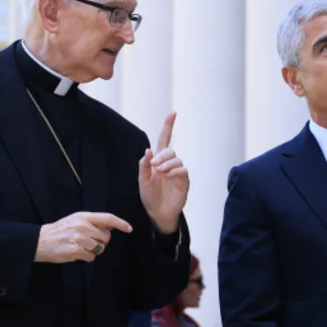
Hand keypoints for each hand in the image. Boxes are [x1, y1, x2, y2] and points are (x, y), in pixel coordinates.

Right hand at [35, 212, 131, 262]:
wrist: (40, 241)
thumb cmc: (59, 231)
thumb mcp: (75, 220)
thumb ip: (93, 222)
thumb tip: (111, 226)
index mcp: (83, 216)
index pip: (107, 218)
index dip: (120, 223)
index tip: (129, 229)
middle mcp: (82, 226)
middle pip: (106, 237)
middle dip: (101, 242)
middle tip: (88, 241)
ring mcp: (79, 239)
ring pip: (100, 248)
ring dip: (93, 251)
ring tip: (80, 247)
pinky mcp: (75, 251)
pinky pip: (91, 257)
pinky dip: (86, 257)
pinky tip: (76, 253)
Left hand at [138, 112, 189, 234]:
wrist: (157, 213)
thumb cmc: (149, 196)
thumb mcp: (142, 179)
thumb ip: (144, 165)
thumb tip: (148, 150)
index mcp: (158, 160)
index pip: (165, 140)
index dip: (168, 126)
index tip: (173, 113)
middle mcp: (169, 164)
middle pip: (170, 150)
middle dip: (162, 156)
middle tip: (154, 166)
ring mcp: (177, 172)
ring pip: (176, 159)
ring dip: (167, 164)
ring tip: (159, 173)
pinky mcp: (184, 181)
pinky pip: (182, 170)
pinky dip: (174, 171)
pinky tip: (167, 176)